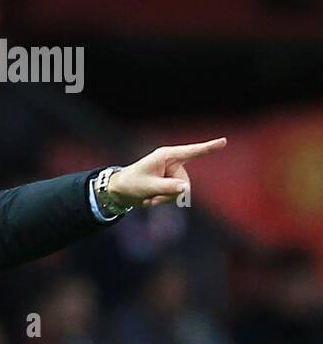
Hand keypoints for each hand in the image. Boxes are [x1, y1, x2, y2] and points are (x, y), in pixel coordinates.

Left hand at [107, 138, 226, 208]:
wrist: (120, 191)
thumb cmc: (131, 184)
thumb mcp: (149, 187)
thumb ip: (168, 188)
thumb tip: (186, 189)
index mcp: (167, 156)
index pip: (191, 152)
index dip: (208, 148)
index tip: (223, 142)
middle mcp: (172, 164)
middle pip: (184, 183)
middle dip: (169, 195)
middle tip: (151, 198)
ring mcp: (172, 174)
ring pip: (180, 193)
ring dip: (164, 200)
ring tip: (149, 198)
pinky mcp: (170, 184)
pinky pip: (174, 197)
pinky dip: (162, 202)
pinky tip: (150, 200)